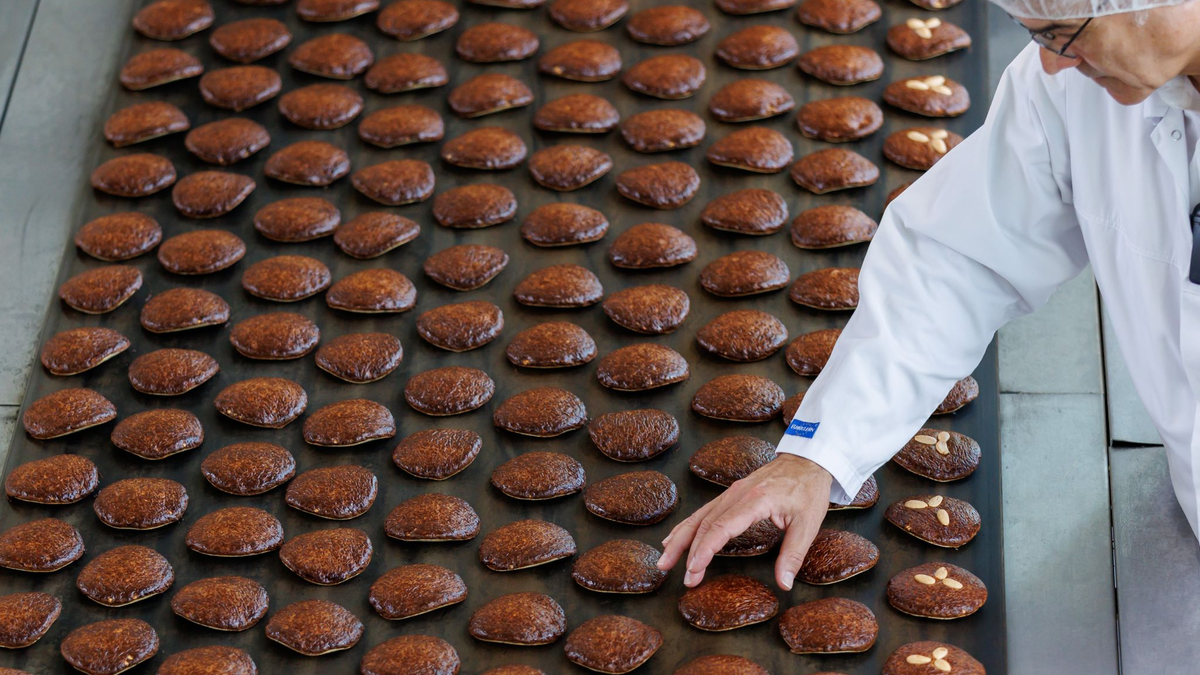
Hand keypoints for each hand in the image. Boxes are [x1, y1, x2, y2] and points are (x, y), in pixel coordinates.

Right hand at [656, 454, 832, 590]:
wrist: (807, 461)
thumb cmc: (808, 490)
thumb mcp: (808, 524)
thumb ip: (793, 554)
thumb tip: (784, 583)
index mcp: (755, 500)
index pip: (722, 527)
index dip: (705, 549)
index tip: (693, 569)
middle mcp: (737, 494)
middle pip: (704, 524)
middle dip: (689, 552)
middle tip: (683, 578)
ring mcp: (731, 492)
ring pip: (698, 516)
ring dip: (680, 539)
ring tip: (665, 560)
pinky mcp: (730, 494)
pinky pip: (703, 511)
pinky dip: (687, 526)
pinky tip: (676, 538)